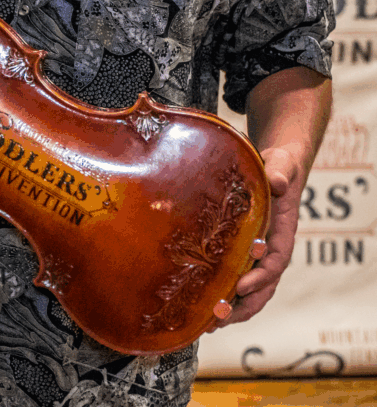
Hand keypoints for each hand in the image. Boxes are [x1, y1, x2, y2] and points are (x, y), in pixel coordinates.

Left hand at [211, 146, 299, 327]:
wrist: (278, 169)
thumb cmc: (280, 168)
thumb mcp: (282, 166)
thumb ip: (281, 173)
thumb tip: (278, 183)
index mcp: (283, 233)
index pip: (276, 262)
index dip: (260, 277)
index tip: (240, 286)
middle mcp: (273, 250)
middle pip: (264, 287)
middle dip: (244, 305)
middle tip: (219, 317)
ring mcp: (260, 255)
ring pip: (252, 291)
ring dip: (234, 309)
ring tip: (210, 323)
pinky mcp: (245, 253)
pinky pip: (238, 280)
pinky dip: (226, 296)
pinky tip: (205, 308)